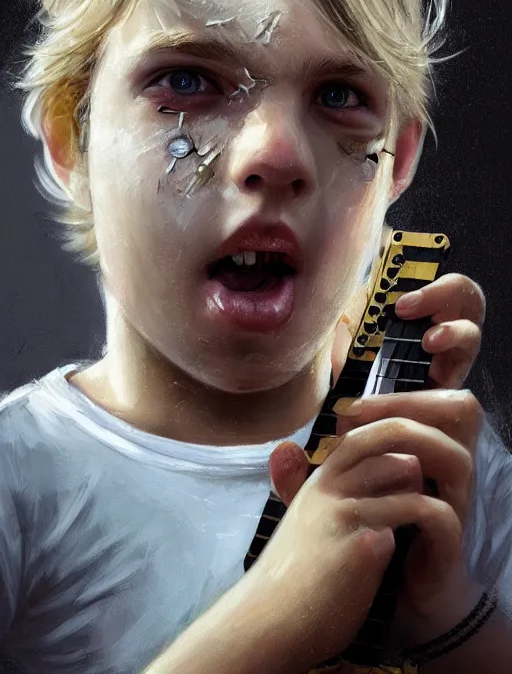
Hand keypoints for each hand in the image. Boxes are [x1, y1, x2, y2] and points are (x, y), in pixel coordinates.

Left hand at [262, 274, 485, 662]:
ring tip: (358, 419)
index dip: (448, 313)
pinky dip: (410, 465)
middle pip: (464, 378)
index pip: (454, 355)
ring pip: (461, 414)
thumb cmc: (368, 528)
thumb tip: (278, 449)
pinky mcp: (453, 513)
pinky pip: (447, 477)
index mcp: (422, 425)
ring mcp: (455, 477)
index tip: (406, 304)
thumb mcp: (333, 491)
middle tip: (418, 338)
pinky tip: (377, 470)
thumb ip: (310, 470)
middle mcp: (445, 445)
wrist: (391, 596)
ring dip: (407, 407)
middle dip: (453, 340)